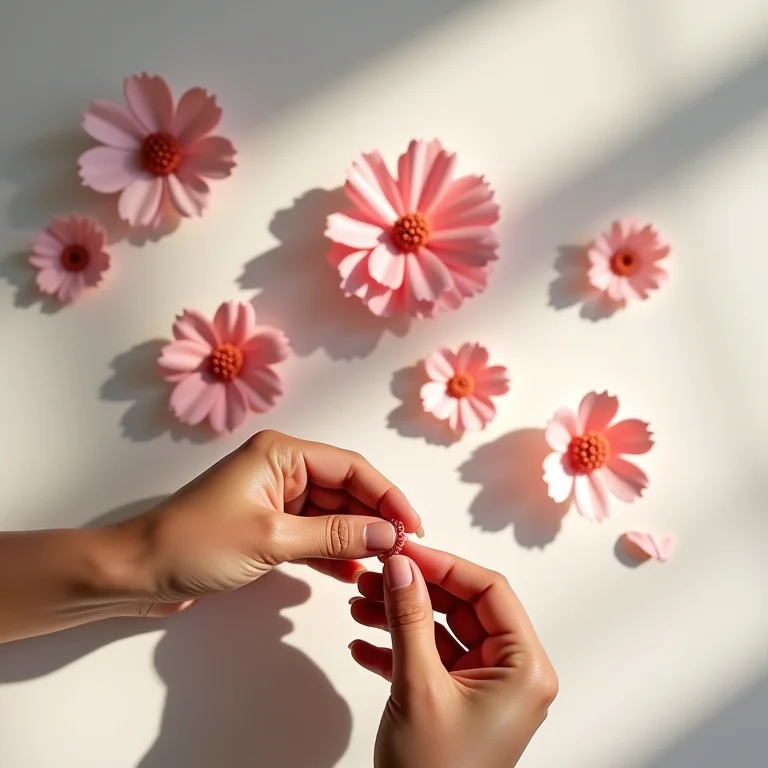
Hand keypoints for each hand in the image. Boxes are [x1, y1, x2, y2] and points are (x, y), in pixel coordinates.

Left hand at [114, 430, 421, 616]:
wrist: (138, 572)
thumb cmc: (197, 544)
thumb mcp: (273, 539)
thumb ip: (335, 535)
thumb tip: (390, 534)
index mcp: (282, 453)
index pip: (351, 467)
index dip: (387, 495)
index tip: (412, 526)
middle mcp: (282, 467)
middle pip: (345, 489)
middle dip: (374, 518)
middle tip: (404, 550)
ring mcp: (274, 497)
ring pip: (331, 512)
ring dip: (356, 537)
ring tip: (385, 564)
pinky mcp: (267, 524)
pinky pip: (312, 532)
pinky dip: (332, 551)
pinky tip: (352, 572)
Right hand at [349, 542, 556, 767]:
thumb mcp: (419, 687)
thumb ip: (409, 618)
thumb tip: (402, 565)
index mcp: (523, 668)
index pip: (489, 591)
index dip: (445, 564)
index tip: (405, 550)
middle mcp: (509, 674)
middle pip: (461, 608)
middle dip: (414, 590)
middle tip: (375, 575)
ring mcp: (482, 688)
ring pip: (440, 631)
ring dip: (398, 617)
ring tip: (359, 606)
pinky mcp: (456, 701)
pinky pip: (429, 658)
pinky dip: (396, 649)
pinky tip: (363, 646)